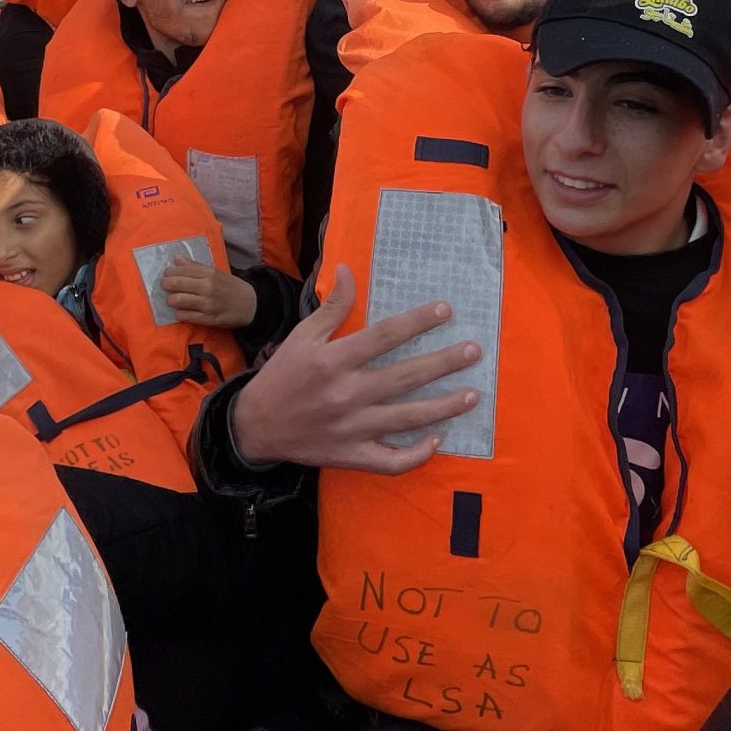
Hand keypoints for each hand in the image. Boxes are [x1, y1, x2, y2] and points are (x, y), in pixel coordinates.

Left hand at [161, 260, 257, 328]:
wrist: (250, 305)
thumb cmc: (231, 286)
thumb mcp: (215, 272)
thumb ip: (195, 265)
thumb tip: (176, 258)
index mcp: (210, 273)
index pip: (182, 269)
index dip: (169, 272)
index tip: (167, 274)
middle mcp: (208, 287)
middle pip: (176, 284)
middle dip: (165, 284)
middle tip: (165, 286)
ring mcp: (207, 304)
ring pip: (177, 300)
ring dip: (171, 300)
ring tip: (173, 299)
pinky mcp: (208, 319)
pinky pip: (185, 316)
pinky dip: (180, 313)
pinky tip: (182, 310)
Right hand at [229, 266, 480, 473]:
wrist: (256, 427)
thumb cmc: (283, 376)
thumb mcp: (302, 336)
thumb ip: (331, 307)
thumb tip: (347, 270)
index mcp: (333, 360)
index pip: (384, 336)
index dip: (416, 322)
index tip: (445, 311)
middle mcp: (346, 393)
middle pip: (405, 377)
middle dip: (444, 363)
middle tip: (474, 351)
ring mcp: (352, 428)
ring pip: (407, 419)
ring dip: (444, 407)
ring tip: (473, 395)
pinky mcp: (353, 455)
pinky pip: (392, 460)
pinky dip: (417, 454)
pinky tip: (438, 440)